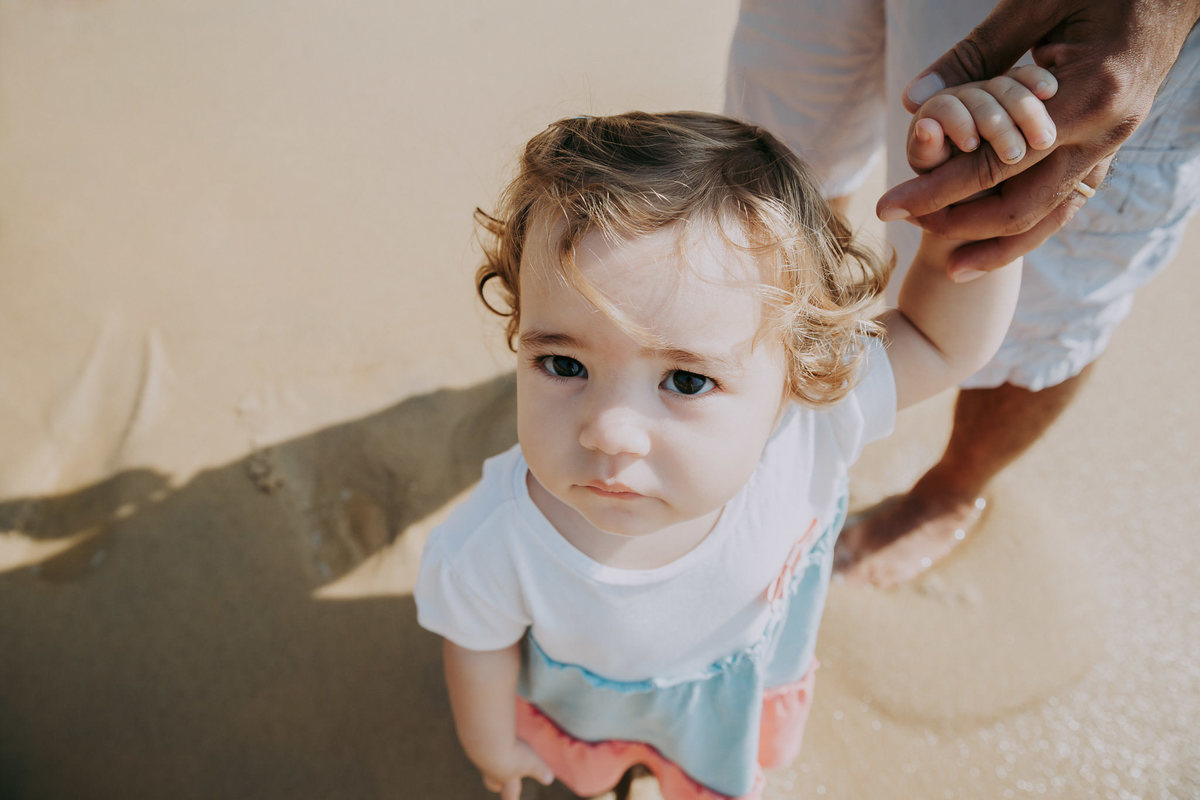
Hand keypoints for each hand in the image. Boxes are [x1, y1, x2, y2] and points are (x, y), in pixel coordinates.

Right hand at [477, 739, 554, 799]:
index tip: (512, 799)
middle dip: (495, 784)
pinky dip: (486, 744)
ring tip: (496, 755)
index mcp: (507, 778)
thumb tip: (549, 779)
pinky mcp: (475, 743)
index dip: (512, 797)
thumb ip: (540, 771)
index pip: (510, 793)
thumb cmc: (512, 756)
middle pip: (491, 782)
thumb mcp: (532, 763)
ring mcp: (481, 758)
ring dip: (491, 762)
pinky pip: (480, 747)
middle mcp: (491, 771)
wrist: (488, 741)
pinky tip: (490, 737)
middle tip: (497, 786)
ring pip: (485, 764)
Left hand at [878, 0, 1199, 272]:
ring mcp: (1114, 145)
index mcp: (1087, 97)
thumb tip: (912, 101)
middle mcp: (1105, 132)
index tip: (888, 205)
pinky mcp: (1110, 147)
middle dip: (957, 224)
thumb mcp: (1035, 5)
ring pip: (1050, 217)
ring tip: (950, 264)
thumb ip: (973, 55)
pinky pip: (1067, 202)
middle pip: (1021, 206)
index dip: (935, 190)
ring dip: (996, 243)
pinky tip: (990, 241)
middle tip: (906, 227)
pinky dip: (1028, 227)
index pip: (993, 165)